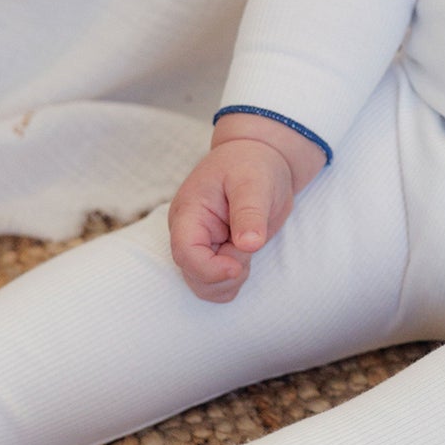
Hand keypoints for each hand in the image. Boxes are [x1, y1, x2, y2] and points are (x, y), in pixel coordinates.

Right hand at [168, 139, 296, 301]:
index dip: (210, 269)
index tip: (238, 266)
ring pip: (205, 287)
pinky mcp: (214, 255)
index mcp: (190, 212)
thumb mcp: (254, 182)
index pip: (185, 253)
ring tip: (248, 246)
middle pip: (193, 276)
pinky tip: (245, 255)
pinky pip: (217, 284)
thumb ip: (249, 212)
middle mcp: (188, 232)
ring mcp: (200, 246)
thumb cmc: (252, 164)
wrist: (258, 158)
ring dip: (231, 280)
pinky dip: (234, 280)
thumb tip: (249, 244)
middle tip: (249, 247)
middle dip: (224, 276)